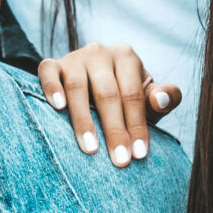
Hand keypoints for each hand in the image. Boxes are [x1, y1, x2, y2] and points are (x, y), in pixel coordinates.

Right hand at [38, 41, 180, 166]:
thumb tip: (162, 100)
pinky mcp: (52, 64)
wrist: (92, 84)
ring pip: (77, 87)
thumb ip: (165, 98)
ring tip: (91, 149)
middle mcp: (100, 52)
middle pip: (107, 93)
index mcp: (126, 57)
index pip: (133, 95)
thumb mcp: (148, 98)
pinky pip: (48, 72)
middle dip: (114, 129)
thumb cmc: (125, 98)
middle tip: (119, 160)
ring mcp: (74, 57)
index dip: (137, 125)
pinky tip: (58, 108)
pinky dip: (52, 88)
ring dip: (84, 120)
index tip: (138, 154)